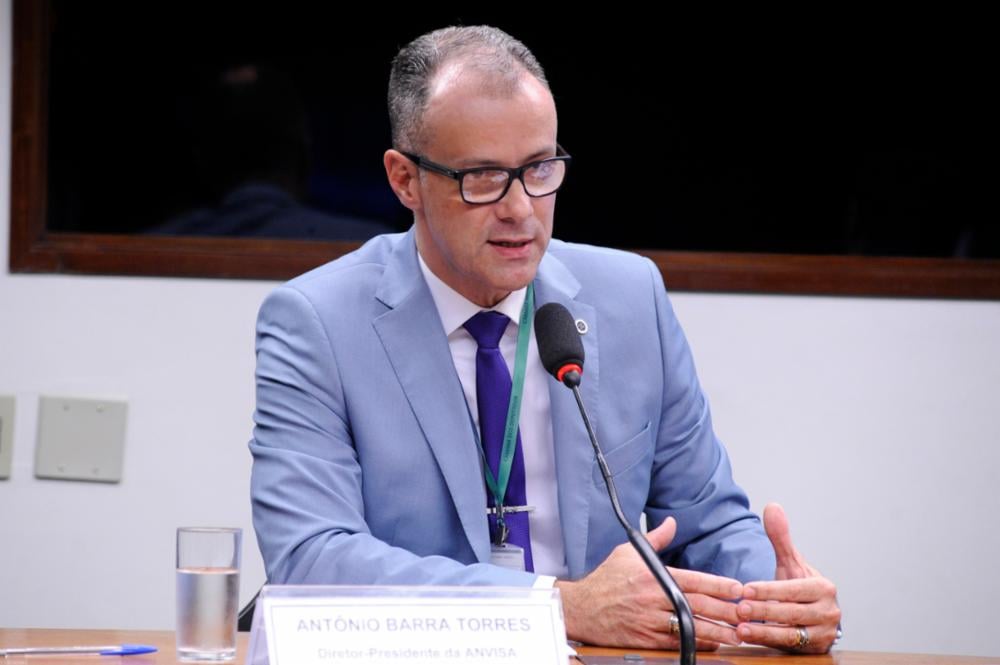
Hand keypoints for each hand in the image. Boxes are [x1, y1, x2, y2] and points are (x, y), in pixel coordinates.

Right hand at [557, 517, 743, 649]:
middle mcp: (653, 597)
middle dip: (725, 611)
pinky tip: (710, 645)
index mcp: (652, 575)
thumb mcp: (628, 552)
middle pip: (697, 605)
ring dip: (716, 632)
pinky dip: (695, 644)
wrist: (581, 608)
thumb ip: (655, 540)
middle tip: (746, 614)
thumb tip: (672, 523)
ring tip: (736, 635)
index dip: (718, 585)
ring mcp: (649, 620)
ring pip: (689, 627)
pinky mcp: (644, 639)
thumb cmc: (605, 579)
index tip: (738, 588)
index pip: (693, 579)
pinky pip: (676, 643)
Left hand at [736, 503, 840, 652]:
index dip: (769, 590)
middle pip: (792, 612)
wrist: (813, 614)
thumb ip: (780, 538)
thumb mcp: (791, 563)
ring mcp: (823, 634)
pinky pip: (788, 647)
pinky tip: (748, 637)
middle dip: (763, 610)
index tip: (745, 589)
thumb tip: (772, 507)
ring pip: (790, 633)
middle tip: (739, 609)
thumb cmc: (799, 586)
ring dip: (763, 631)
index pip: (793, 589)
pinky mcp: (814, 650)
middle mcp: (828, 612)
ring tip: (740, 628)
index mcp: (824, 588)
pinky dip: (766, 642)